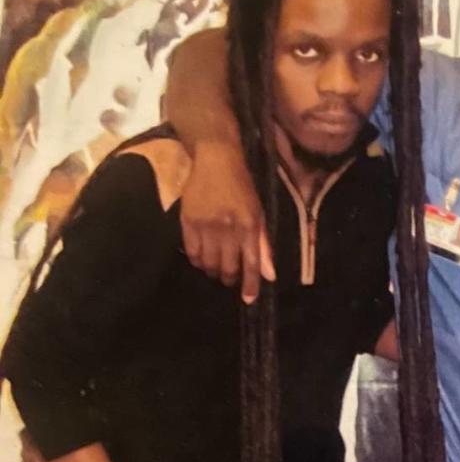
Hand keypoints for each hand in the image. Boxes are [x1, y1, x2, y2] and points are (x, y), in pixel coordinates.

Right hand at [181, 142, 274, 301]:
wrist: (215, 161)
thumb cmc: (242, 187)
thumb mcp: (259, 212)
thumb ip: (263, 244)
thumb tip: (269, 274)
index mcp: (249, 224)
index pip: (251, 262)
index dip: (250, 284)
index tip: (249, 300)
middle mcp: (228, 227)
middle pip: (227, 266)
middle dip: (230, 278)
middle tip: (230, 278)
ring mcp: (206, 225)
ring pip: (209, 263)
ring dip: (214, 271)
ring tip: (217, 269)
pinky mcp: (187, 222)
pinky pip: (192, 253)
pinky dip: (198, 261)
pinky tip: (202, 259)